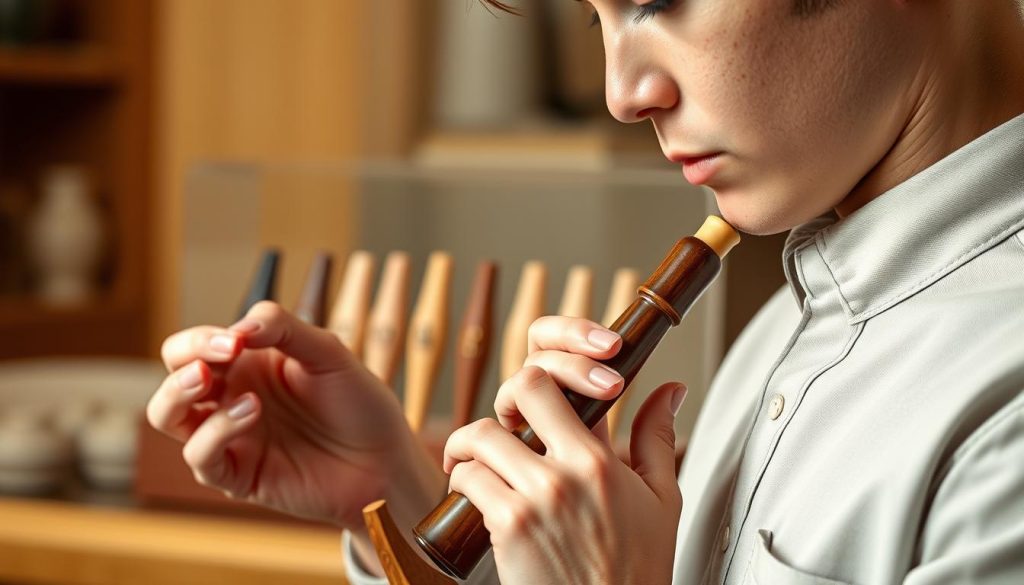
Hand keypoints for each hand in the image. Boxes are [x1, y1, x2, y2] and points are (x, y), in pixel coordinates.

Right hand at [147, 301, 444, 539]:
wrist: (385, 459)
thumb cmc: (359, 403)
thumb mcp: (328, 352)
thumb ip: (284, 329)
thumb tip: (236, 328)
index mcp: (247, 364)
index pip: (195, 344)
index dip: (202, 338)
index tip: (236, 341)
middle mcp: (231, 397)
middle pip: (173, 372)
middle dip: (185, 356)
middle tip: (220, 356)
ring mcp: (230, 437)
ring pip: (167, 415)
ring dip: (179, 393)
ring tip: (210, 379)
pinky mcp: (238, 475)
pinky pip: (200, 456)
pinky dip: (215, 431)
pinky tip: (251, 411)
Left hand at [443, 317, 684, 584]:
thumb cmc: (635, 569)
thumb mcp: (661, 500)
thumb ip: (658, 437)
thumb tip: (667, 391)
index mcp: (601, 460)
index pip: (553, 381)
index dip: (542, 377)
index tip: (539, 394)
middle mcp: (568, 472)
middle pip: (519, 391)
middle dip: (504, 400)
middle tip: (502, 420)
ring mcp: (536, 497)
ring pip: (481, 436)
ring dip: (470, 446)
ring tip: (474, 460)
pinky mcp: (509, 526)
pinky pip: (469, 480)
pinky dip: (462, 481)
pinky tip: (473, 494)